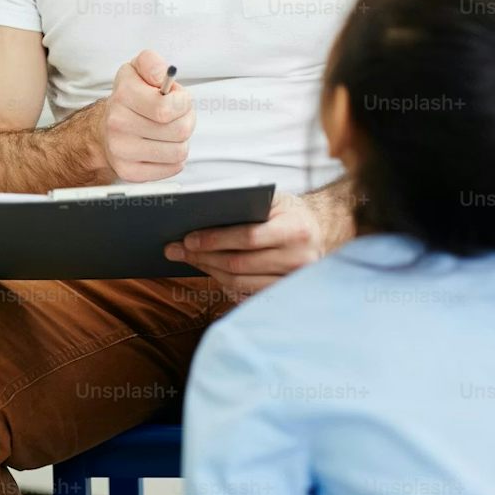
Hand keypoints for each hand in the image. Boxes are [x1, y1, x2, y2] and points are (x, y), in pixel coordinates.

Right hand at [95, 51, 193, 182]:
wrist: (105, 128)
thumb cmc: (129, 98)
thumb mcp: (137, 69)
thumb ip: (152, 63)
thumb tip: (162, 76)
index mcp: (122, 96)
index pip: (166, 109)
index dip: (183, 103)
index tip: (178, 99)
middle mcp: (117, 124)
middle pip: (179, 131)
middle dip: (186, 121)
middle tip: (175, 116)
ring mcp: (122, 151)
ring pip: (178, 152)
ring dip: (181, 141)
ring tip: (168, 132)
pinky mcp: (129, 172)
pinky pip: (172, 168)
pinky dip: (173, 158)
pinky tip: (161, 147)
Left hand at [170, 192, 327, 299]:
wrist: (319, 230)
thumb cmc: (287, 212)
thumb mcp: (273, 201)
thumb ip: (245, 206)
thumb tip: (197, 215)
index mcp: (296, 229)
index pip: (248, 237)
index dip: (214, 239)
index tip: (187, 239)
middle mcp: (300, 257)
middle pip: (240, 263)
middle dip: (203, 256)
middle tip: (175, 250)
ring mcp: (294, 281)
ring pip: (240, 281)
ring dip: (208, 270)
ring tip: (187, 258)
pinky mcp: (286, 294)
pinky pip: (247, 292)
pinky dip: (224, 281)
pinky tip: (208, 270)